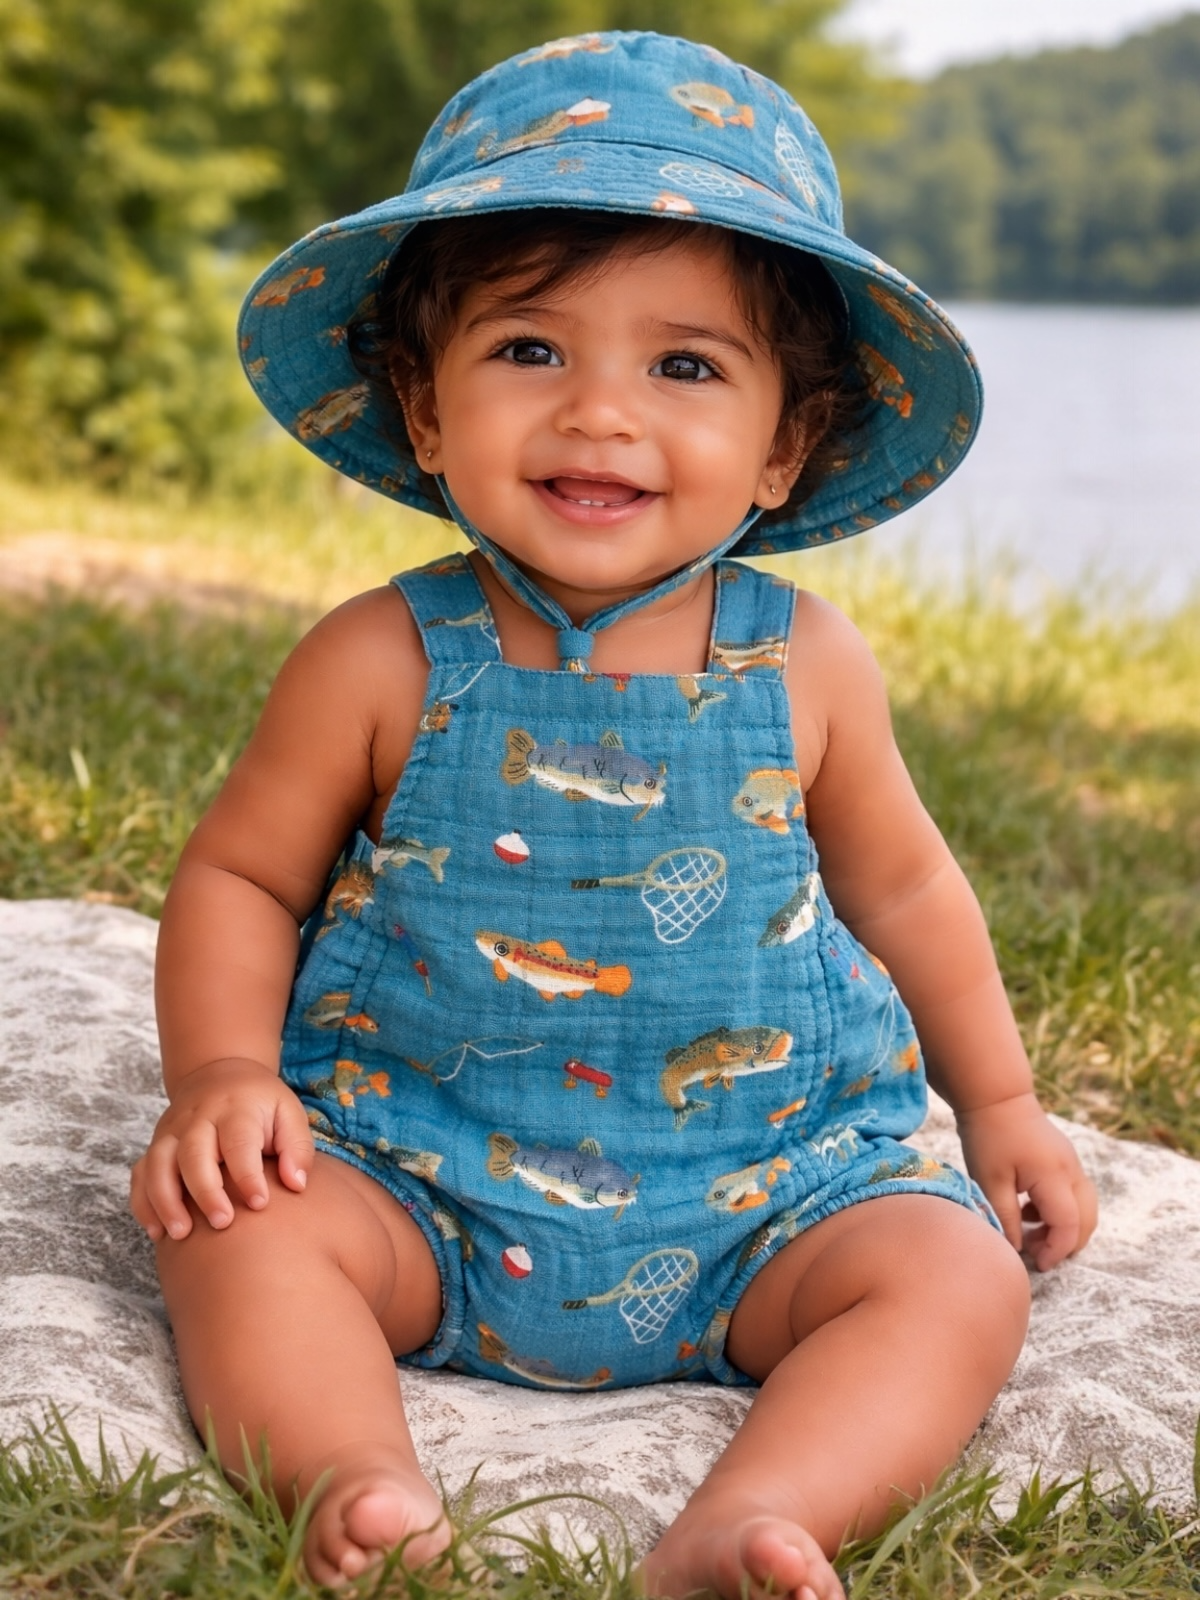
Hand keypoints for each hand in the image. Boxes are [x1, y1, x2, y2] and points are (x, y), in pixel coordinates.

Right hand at [130, 1058, 313, 1241]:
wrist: (218, 1072)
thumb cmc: (259, 1103)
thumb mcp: (288, 1112)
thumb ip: (297, 1147)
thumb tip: (296, 1184)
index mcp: (236, 1109)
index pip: (239, 1143)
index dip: (248, 1175)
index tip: (260, 1203)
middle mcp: (198, 1119)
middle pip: (193, 1154)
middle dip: (205, 1191)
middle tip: (221, 1223)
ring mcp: (171, 1131)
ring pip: (158, 1164)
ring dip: (165, 1201)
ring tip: (180, 1234)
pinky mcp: (156, 1145)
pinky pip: (141, 1174)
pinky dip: (143, 1203)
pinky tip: (157, 1231)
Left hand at [956, 1092, 1097, 1271]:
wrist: (995, 1095)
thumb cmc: (988, 1135)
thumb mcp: (990, 1181)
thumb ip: (1006, 1218)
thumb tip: (1016, 1250)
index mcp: (1054, 1176)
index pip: (1069, 1225)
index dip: (1057, 1250)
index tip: (1037, 1264)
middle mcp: (1071, 1171)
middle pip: (1087, 1220)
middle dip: (1067, 1243)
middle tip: (1037, 1254)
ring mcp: (1071, 1163)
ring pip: (1084, 1208)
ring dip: (1064, 1227)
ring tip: (1030, 1235)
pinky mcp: (1064, 1159)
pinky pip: (1073, 1194)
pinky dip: (1059, 1210)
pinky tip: (1028, 1211)